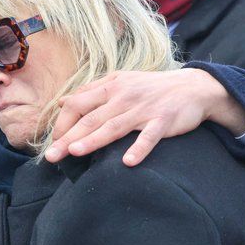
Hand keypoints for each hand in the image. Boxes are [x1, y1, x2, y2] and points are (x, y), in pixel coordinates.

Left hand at [45, 69, 244, 166]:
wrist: (194, 87)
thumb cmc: (152, 88)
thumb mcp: (121, 82)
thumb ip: (92, 91)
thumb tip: (63, 102)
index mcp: (111, 87)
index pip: (79, 103)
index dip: (63, 122)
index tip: (52, 141)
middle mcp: (124, 97)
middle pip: (91, 119)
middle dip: (68, 137)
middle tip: (51, 156)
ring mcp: (144, 109)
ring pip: (114, 127)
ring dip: (94, 140)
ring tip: (75, 152)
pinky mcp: (164, 121)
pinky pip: (149, 136)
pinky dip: (139, 148)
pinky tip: (128, 162)